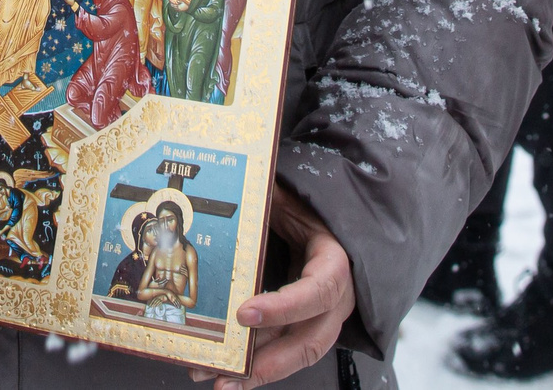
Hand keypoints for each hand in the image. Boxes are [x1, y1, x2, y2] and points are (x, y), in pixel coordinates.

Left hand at [191, 182, 353, 388]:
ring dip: (255, 372)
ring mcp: (322, 318)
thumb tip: (233, 182)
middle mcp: (335, 300)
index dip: (282, 307)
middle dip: (267, 363)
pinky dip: (255, 363)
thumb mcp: (294, 201)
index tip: (244, 313)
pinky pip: (282, 350)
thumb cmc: (313, 213)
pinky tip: (223, 370)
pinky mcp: (305, 326)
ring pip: (294, 355)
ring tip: (217, 380)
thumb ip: (270, 198)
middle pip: (308, 342)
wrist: (335, 228)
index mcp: (336, 264)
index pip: (316, 292)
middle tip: (228, 372)